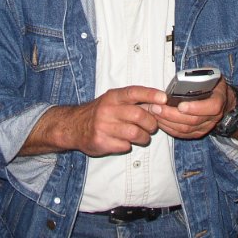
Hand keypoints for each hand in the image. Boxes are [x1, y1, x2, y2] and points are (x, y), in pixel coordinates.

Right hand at [24, 85, 166, 156]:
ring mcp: (104, 126)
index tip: (164, 98)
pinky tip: (124, 142)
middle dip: (151, 123)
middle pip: (138, 115)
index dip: (150, 94)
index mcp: (113, 96)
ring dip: (143, 137)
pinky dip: (129, 145)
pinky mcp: (101, 141)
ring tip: (142, 137)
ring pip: (135, 133)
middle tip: (152, 127)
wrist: (74, 126)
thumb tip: (160, 103)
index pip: (134, 92)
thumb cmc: (100, 112)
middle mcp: (108, 109)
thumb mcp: (113, 100)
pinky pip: (124, 145)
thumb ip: (133, 101)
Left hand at [150, 79, 230, 138]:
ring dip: (167, 121)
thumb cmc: (212, 85)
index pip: (211, 107)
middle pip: (193, 120)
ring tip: (153, 112)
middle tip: (156, 107)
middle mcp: (213, 117)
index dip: (195, 108)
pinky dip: (168, 128)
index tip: (180, 105)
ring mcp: (205, 127)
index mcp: (218, 100)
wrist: (221, 101)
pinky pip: (181, 134)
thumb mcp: (209, 76)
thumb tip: (183, 77)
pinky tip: (158, 120)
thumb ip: (199, 77)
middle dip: (172, 114)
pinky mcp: (197, 133)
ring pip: (185, 129)